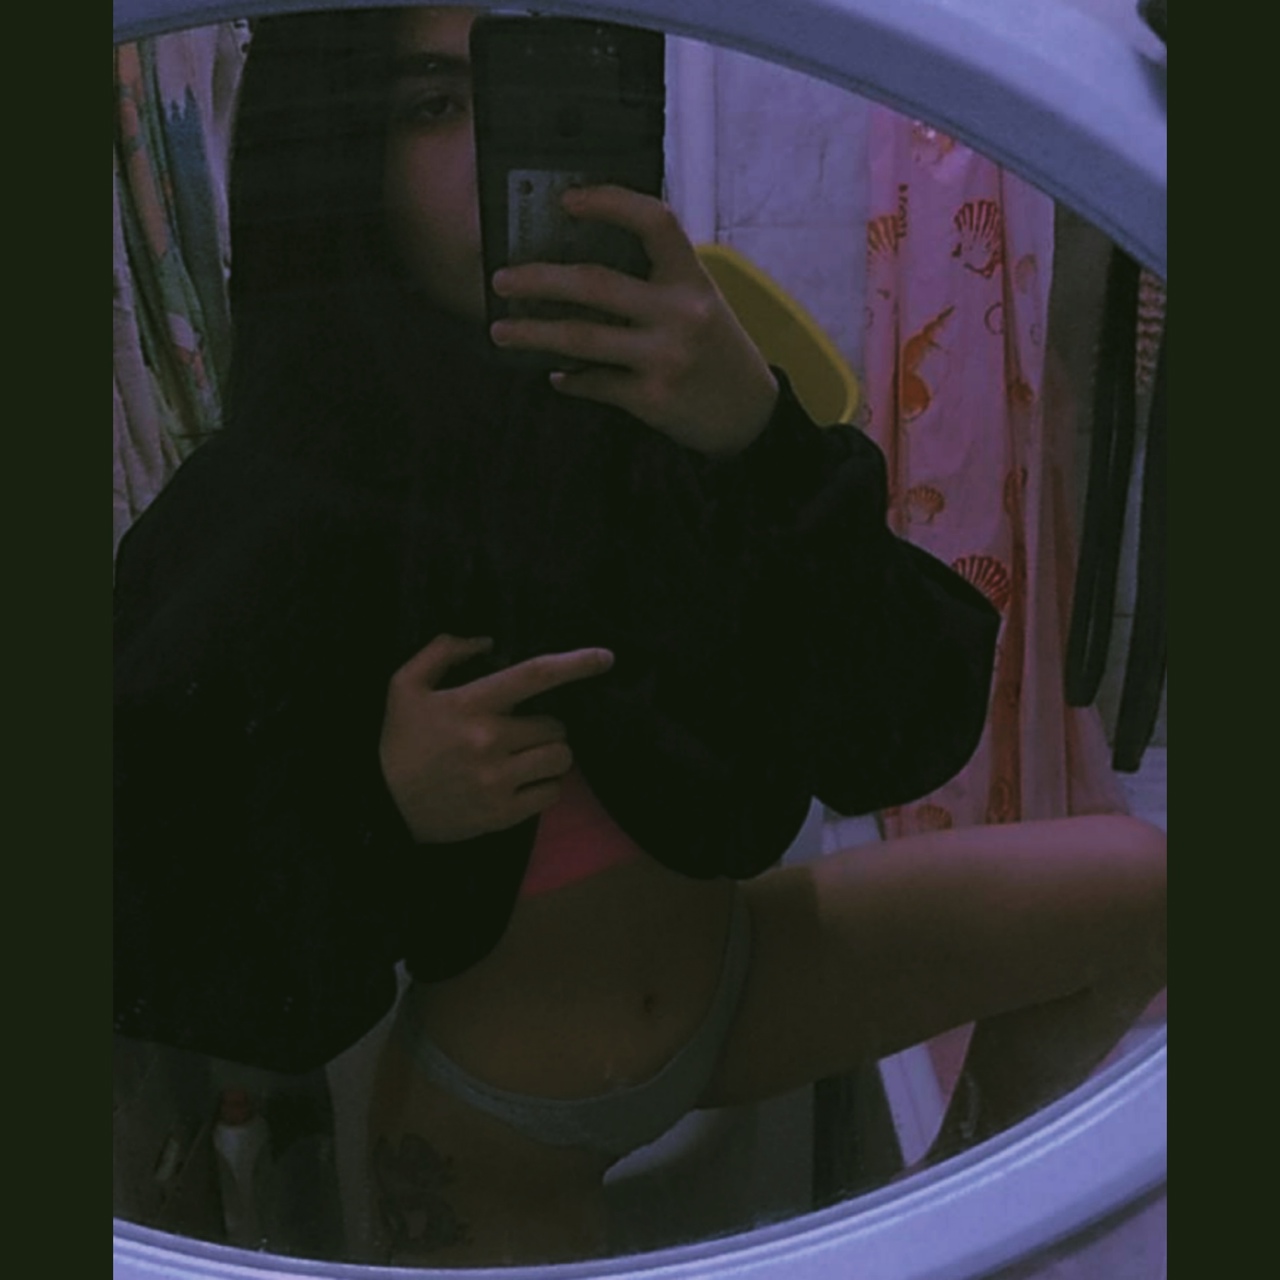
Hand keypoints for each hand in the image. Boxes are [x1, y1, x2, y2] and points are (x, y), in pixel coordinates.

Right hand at [379, 635, 613, 843]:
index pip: (535, 675)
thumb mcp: (405, 685)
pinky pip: (551, 794)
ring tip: (526, 757)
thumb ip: (443, 652)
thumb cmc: (398, 741)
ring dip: (551, 755)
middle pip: (556, 725)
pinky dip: (545, 786)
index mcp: (470, 704)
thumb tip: (487, 641)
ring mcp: (498, 780)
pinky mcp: (502, 813)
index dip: (576, 663)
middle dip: (546, 726)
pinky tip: (521, 782)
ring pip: (561, 759)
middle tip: (521, 732)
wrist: (379, 807)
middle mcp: (489, 741)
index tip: (607, 657)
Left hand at [489, 185, 778, 457]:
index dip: (610, 202)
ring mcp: (667, 357)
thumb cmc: (714, 349)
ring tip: (500, 331)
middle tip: (500, 280)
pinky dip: (569, 379)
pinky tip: (554, 375)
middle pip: (594, 284)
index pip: (654, 222)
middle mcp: (682, 313)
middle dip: (537, 280)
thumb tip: (576, 266)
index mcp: (693, 278)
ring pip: (581, 338)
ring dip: (532, 334)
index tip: (566, 200)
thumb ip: (655, 282)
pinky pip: (595, 384)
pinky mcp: (653, 399)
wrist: (749, 414)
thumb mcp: (699, 302)